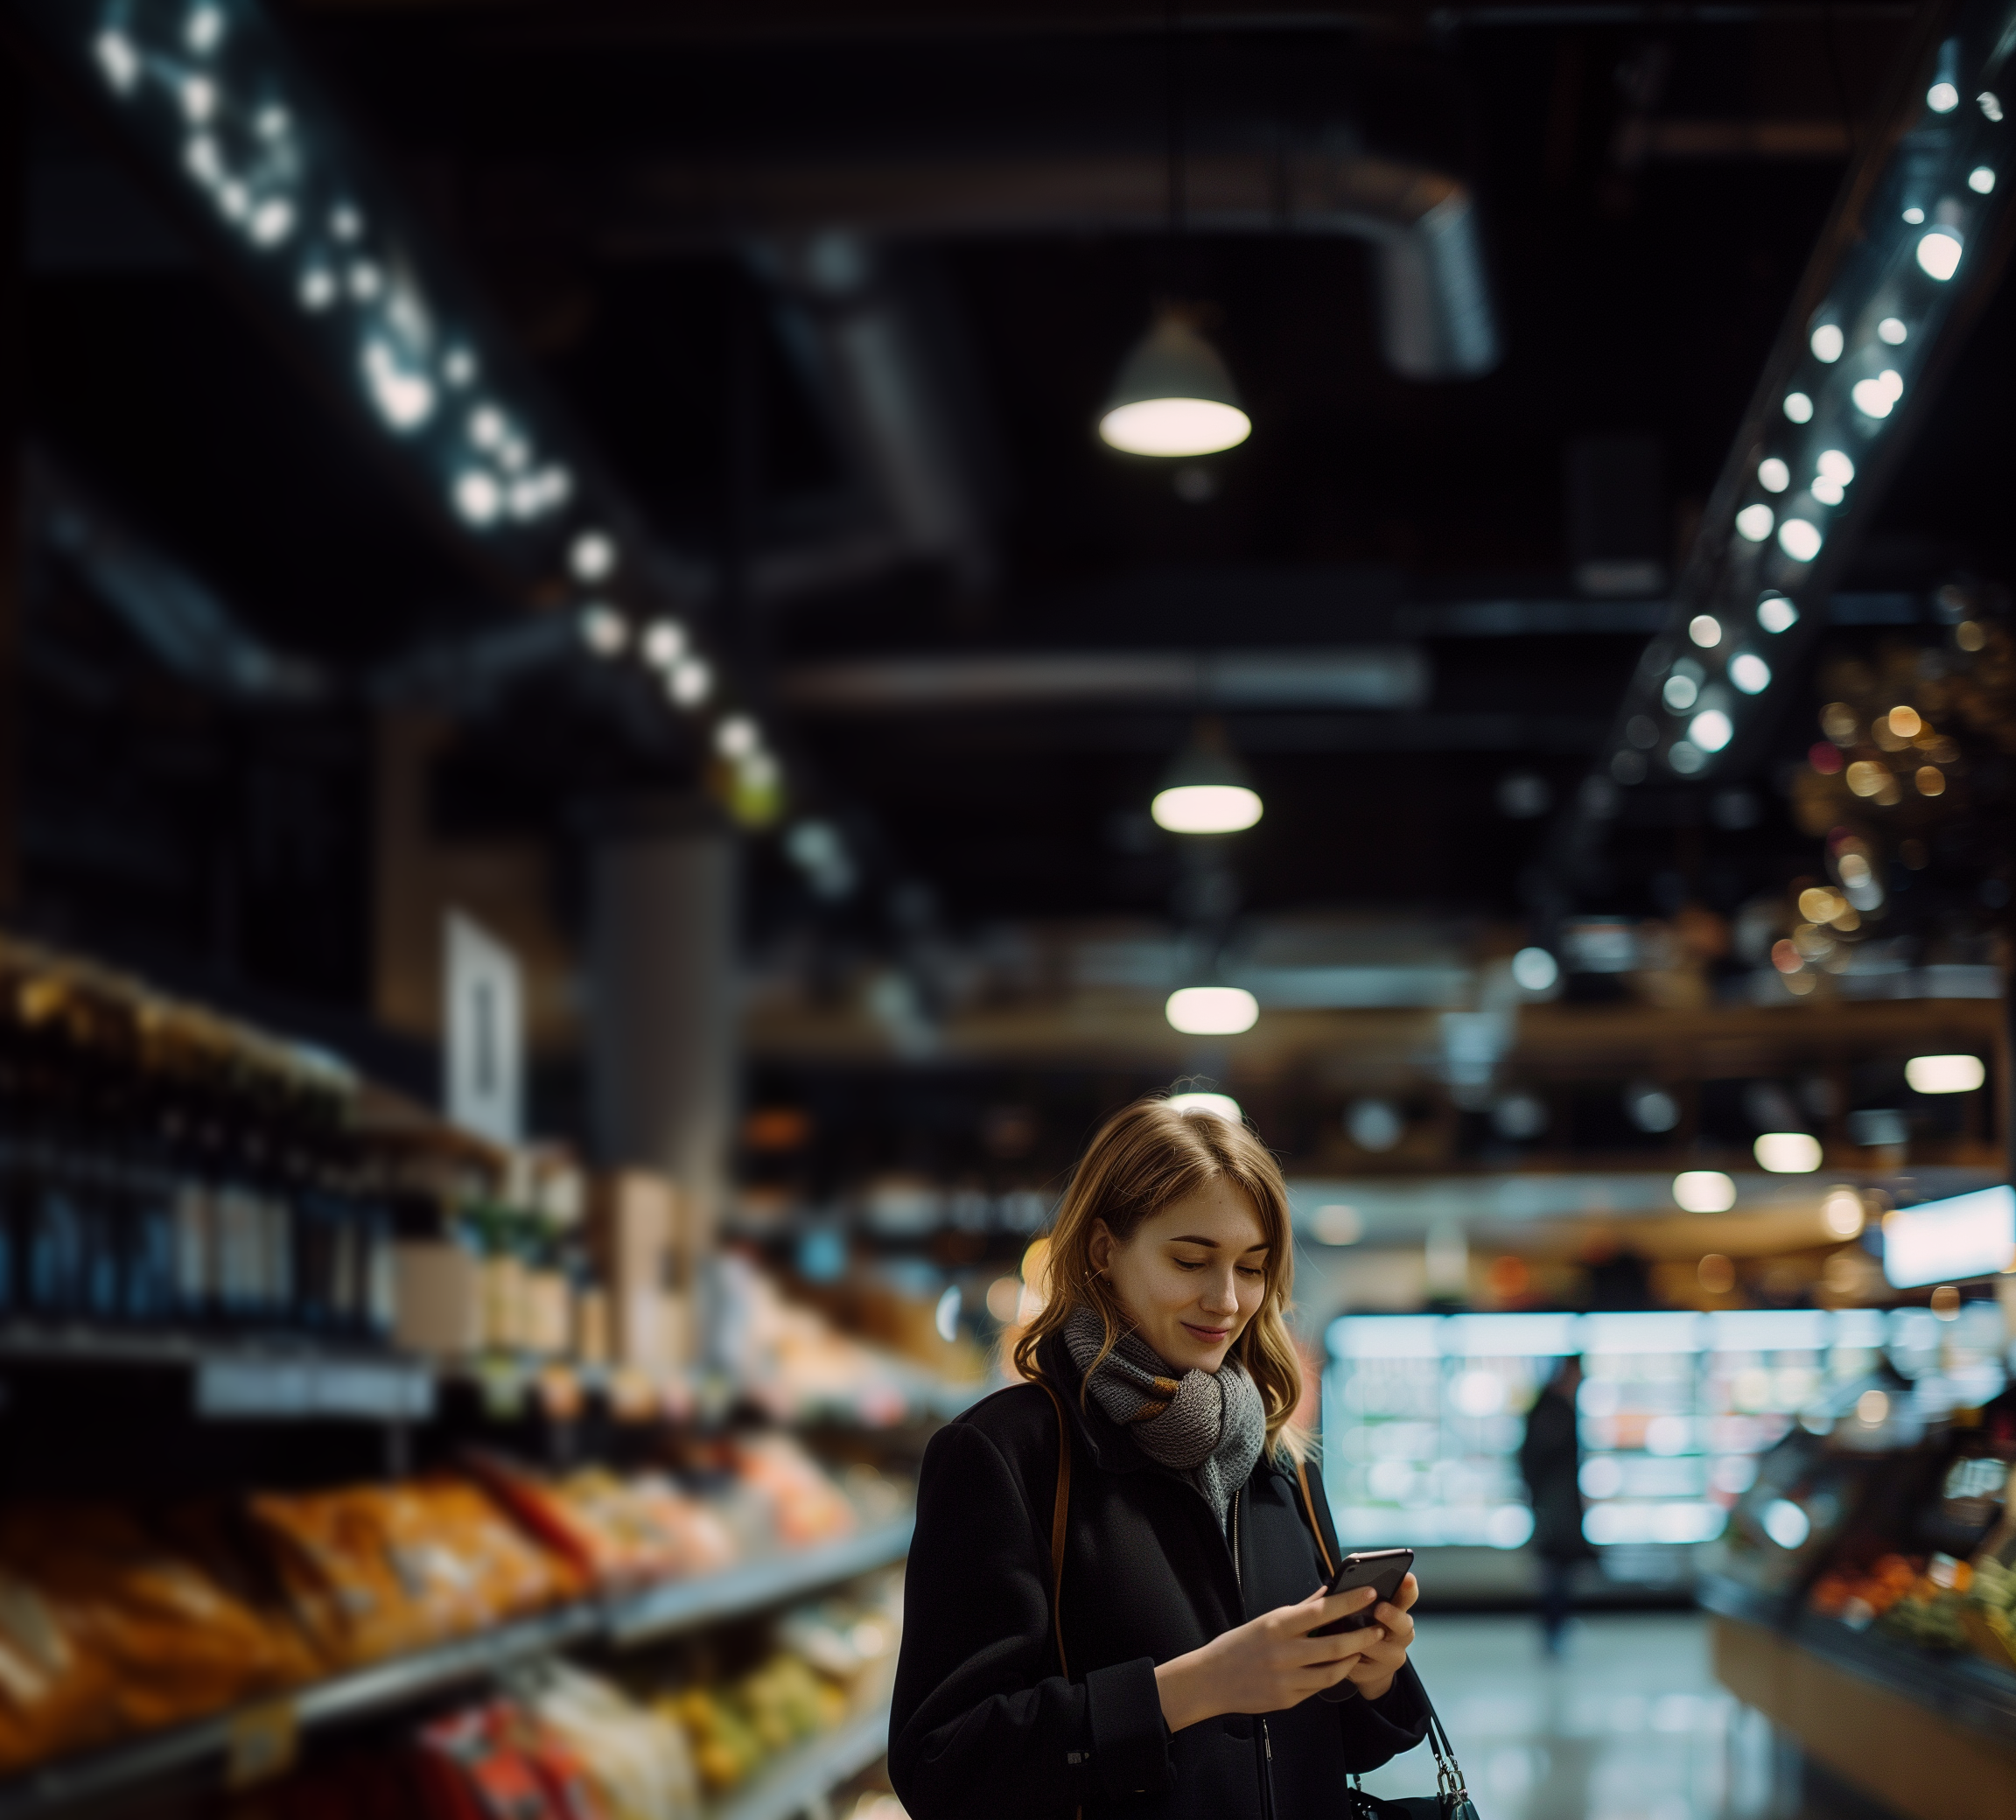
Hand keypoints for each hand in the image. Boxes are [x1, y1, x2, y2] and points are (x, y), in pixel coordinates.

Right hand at [1154, 1586, 1382, 1731]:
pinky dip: (1334, 1676)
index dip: (1349, 1602)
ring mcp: (1286, 1679)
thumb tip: (1328, 1592)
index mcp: (1276, 1626)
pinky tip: (1341, 1667)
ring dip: (1353, 1658)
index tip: (1370, 1592)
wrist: (1210, 1680)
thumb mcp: (1266, 1621)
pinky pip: (1319, 1687)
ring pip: (1333, 1671)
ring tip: (1363, 1648)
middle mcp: (1283, 1653)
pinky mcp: (1288, 1699)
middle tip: (1379, 1628)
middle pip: (1334, 1646)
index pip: (1321, 1611)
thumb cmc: (1238, 1645)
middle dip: (1362, 1636)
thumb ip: (1300, 1609)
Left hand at [1340, 1574, 1418, 1700]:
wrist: (1363, 1666)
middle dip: (1392, 1615)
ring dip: (1364, 1641)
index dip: (1409, 1587)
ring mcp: (1394, 1656)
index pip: (1408, 1596)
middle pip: (1404, 1624)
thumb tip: (1341, 1584)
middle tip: (1380, 1609)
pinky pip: (1362, 1666)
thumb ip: (1359, 1598)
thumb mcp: (1361, 1610)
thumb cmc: (1359, 1627)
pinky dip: (1349, 1659)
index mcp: (1397, 1610)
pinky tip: (1338, 1655)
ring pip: (1382, 1648)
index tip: (1406, 1577)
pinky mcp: (1379, 1675)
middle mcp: (1401, 1633)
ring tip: (1349, 1636)